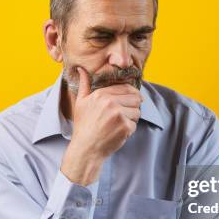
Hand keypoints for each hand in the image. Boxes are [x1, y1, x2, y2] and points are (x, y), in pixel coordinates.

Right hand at [61, 67, 142, 185]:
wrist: (85, 149)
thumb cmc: (83, 126)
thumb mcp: (81, 103)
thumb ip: (84, 85)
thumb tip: (81, 69)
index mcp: (100, 95)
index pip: (126, 88)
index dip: (132, 94)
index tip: (130, 101)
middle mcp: (110, 103)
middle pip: (136, 98)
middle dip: (132, 106)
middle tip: (123, 115)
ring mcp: (118, 115)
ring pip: (137, 111)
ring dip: (131, 118)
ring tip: (118, 124)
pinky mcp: (125, 127)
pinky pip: (135, 124)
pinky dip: (129, 130)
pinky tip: (118, 133)